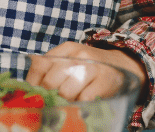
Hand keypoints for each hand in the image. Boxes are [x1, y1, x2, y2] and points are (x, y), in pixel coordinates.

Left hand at [26, 42, 146, 101]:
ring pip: (65, 92)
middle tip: (54, 100)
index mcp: (66, 49)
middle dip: (49, 95)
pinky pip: (83, 100)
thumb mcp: (71, 61)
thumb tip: (31, 89)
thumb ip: (52, 69)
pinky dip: (80, 105)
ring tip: (71, 100)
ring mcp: (92, 67)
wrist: (124, 65)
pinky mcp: (104, 81)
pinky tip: (83, 102)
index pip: (39, 64)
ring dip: (66, 101)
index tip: (33, 94)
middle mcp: (78, 55)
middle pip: (50, 81)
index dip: (32, 83)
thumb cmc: (91, 67)